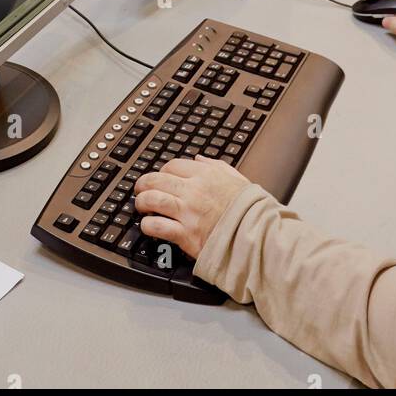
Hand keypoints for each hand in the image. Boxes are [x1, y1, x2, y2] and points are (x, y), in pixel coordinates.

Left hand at [134, 156, 249, 258]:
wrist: (256, 236)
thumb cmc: (249, 210)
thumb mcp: (236, 178)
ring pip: (152, 200)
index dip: (161, 171)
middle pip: (156, 180)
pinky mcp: (185, 234)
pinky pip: (157, 226)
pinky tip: (148, 226)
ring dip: (141, 202)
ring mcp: (188, 212)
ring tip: (141, 206)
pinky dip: (148, 225)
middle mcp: (194, 190)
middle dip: (143, 184)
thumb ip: (216, 166)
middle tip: (140, 189)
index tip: (159, 178)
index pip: (172, 165)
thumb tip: (199, 159)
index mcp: (206, 175)